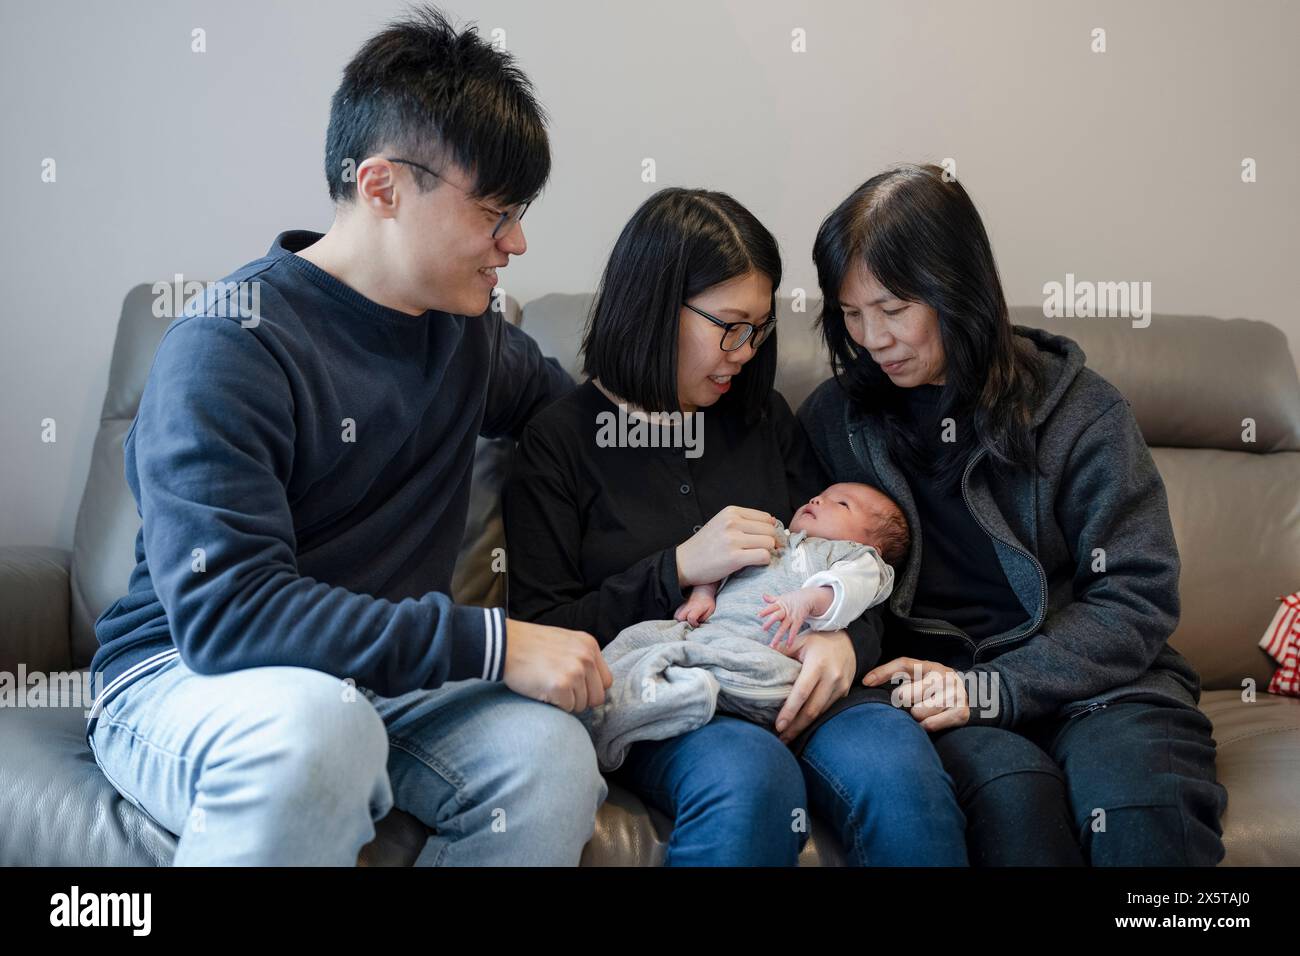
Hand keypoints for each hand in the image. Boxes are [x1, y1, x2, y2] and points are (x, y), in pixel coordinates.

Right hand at [502, 618, 612, 712]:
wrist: (505, 644)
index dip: (590, 689)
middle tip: (560, 692)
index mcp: (589, 645)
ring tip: (548, 687)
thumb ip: (582, 657)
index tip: (574, 688)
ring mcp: (575, 672)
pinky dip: (555, 705)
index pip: (606, 681)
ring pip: (582, 705)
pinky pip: (567, 709)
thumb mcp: (565, 641)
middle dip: (580, 700)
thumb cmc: (531, 644)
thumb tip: (593, 684)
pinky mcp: (561, 686)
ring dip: (566, 702)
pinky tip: (542, 691)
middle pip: (597, 697)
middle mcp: (586, 658)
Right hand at [674, 589, 715, 625]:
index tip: (697, 624)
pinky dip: (678, 617)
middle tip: (689, 624)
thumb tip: (698, 623)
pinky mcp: (681, 605)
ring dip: (680, 620)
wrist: (703, 591)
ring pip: (676, 615)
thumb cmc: (708, 601)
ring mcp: (683, 605)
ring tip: (686, 621)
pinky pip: (676, 612)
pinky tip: (684, 618)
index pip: (691, 618)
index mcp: (696, 608)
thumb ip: (704, 618)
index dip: (694, 623)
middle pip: (679, 617)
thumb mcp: (711, 610)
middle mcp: (688, 607)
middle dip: (683, 623)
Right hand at [675, 505, 778, 587]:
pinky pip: (763, 556)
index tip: (767, 539)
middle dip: (772, 541)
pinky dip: (764, 561)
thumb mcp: (722, 524)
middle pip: (770, 530)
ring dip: (768, 552)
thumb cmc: (704, 546)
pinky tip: (754, 563)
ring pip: (769, 543)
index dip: (770, 529)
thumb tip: (773, 521)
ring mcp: (733, 540)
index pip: (765, 517)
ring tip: (757, 556)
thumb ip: (744, 521)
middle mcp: (732, 522)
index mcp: (731, 512)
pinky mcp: (734, 558)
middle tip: (766, 550)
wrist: (684, 563)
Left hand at [758, 586, 826, 648]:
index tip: (759, 615)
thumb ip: (772, 599)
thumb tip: (763, 595)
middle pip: (776, 616)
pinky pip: (794, 631)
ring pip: (784, 627)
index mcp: (780, 605)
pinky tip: (788, 646)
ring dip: (778, 636)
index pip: (771, 608)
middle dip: (770, 622)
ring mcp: (791, 617)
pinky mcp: (798, 622)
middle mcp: (785, 611)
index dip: (765, 611)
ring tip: (772, 645)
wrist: (807, 598)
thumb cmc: (792, 599)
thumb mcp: (782, 598)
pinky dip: (791, 639)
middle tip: (763, 629)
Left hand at [773, 629, 854, 744]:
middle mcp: (831, 678)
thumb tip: (760, 662)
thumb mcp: (800, 641)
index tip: (779, 725)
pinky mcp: (845, 693)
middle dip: (796, 727)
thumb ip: (782, 652)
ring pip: (821, 713)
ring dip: (805, 727)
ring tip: (789, 736)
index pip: (802, 692)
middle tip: (781, 739)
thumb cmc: (820, 641)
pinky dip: (815, 719)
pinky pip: (828, 709)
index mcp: (817, 665)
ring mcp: (840, 687)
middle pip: (812, 709)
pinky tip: (803, 726)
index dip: (790, 711)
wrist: (850, 641)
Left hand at [863, 656, 970, 731]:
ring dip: (916, 716)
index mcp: (929, 666)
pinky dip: (928, 725)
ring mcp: (954, 693)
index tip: (865, 682)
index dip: (883, 672)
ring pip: (917, 712)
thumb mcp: (919, 677)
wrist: (972, 696)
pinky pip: (931, 724)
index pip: (903, 664)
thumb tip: (866, 682)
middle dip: (902, 703)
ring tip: (923, 712)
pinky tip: (930, 721)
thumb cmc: (935, 688)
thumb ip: (896, 676)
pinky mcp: (961, 711)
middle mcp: (943, 676)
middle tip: (910, 704)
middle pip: (905, 694)